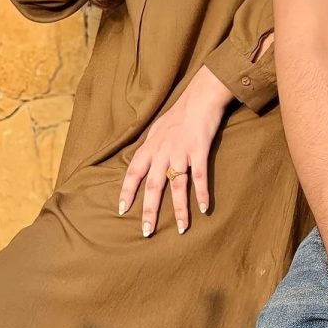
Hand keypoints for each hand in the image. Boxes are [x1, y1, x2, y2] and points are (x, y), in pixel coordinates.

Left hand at [118, 65, 232, 236]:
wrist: (201, 96)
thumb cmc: (180, 112)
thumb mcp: (158, 128)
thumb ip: (151, 146)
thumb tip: (143, 161)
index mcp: (151, 146)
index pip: (134, 172)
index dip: (127, 191)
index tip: (122, 210)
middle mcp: (163, 151)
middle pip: (153, 185)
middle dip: (150, 211)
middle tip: (147, 231)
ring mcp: (181, 152)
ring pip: (177, 186)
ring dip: (180, 209)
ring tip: (181, 229)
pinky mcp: (199, 151)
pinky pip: (200, 177)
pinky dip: (202, 193)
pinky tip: (205, 209)